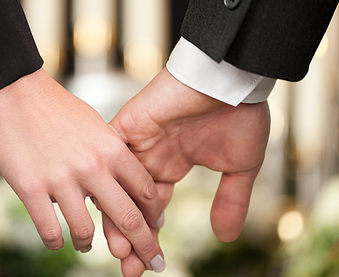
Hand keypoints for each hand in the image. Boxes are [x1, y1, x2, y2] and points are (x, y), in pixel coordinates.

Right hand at [0, 68, 164, 270]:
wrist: (12, 90)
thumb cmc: (55, 106)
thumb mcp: (94, 125)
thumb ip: (109, 153)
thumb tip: (119, 180)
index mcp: (111, 148)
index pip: (145, 189)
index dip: (154, 213)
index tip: (156, 225)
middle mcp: (92, 166)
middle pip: (127, 217)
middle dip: (145, 246)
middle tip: (153, 263)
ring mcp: (61, 179)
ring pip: (86, 231)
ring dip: (89, 244)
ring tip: (88, 245)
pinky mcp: (30, 188)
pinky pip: (50, 230)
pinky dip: (56, 242)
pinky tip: (57, 241)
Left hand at [105, 68, 269, 274]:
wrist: (232, 80)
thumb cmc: (240, 116)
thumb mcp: (239, 169)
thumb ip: (230, 201)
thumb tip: (224, 238)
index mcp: (171, 167)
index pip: (152, 210)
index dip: (149, 237)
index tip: (148, 266)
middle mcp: (150, 158)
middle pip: (129, 203)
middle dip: (129, 236)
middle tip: (128, 267)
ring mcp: (137, 142)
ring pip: (115, 184)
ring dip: (115, 215)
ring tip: (117, 249)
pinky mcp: (128, 125)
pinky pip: (109, 155)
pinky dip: (104, 179)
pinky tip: (98, 207)